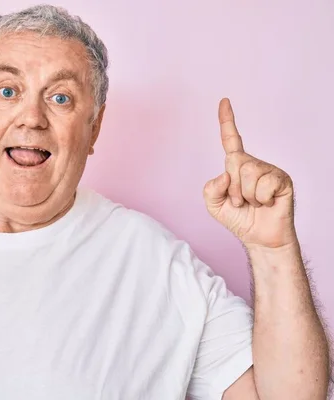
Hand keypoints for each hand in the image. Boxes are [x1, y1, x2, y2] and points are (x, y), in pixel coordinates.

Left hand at [203, 98, 296, 248]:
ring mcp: (269, 171)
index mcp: (236, 166)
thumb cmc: (239, 219)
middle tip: (241, 201)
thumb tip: (225, 175)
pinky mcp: (283, 180)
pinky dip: (261, 198)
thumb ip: (210, 189)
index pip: (231, 140)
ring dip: (246, 194)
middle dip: (233, 187)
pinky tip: (267, 204)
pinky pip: (264, 184)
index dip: (227, 120)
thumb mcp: (213, 205)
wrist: (259, 238)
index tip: (224, 101)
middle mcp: (253, 164)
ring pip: (249, 172)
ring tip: (254, 203)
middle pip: (235, 161)